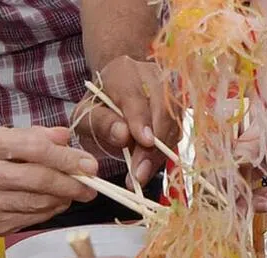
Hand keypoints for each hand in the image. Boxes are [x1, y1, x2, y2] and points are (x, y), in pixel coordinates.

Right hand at [0, 126, 98, 233]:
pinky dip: (50, 210)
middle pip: (39, 179)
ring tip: (76, 192)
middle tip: (91, 184)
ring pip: (38, 202)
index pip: (34, 149)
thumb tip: (65, 137)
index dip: (66, 158)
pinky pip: (32, 218)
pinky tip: (56, 203)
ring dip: (64, 198)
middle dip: (71, 182)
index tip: (88, 164)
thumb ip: (32, 136)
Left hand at [75, 56, 177, 188]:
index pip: (136, 97)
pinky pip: (176, 135)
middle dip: (152, 147)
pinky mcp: (179, 111)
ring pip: (173, 126)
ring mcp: (170, 93)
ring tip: (140, 176)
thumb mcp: (86, 116)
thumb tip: (122, 135)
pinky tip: (147, 168)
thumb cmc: (98, 109)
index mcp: (124, 72)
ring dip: (158, 155)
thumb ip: (101, 123)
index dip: (141, 121)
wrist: (114, 101)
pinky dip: (163, 155)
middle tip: (139, 173)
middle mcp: (153, 77)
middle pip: (162, 111)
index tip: (144, 142)